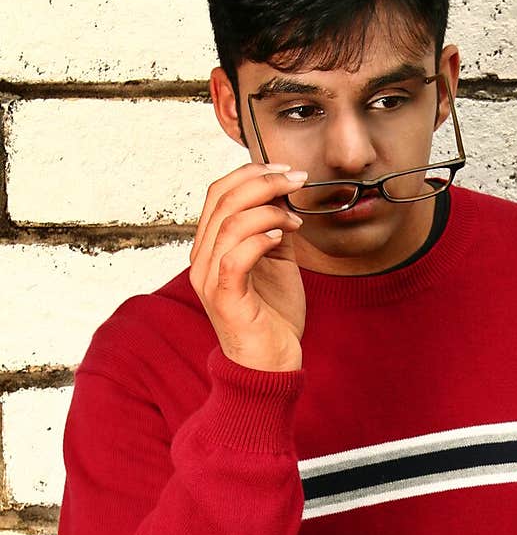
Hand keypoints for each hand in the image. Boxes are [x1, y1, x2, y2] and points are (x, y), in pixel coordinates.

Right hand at [189, 160, 308, 372]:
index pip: (218, 193)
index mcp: (210, 246)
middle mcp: (201, 259)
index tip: (286, 169)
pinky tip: (283, 237)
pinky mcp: (224, 299)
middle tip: (297, 179)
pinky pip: (235, 257)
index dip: (250, 172)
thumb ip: (274, 228)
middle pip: (222, 199)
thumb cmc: (273, 316)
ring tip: (295, 219)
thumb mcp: (277, 261)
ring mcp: (209, 279)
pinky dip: (260, 239)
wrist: (270, 364)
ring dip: (269, 210)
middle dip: (263, 181)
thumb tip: (285, 193)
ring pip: (229, 223)